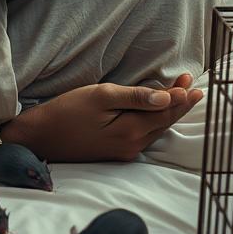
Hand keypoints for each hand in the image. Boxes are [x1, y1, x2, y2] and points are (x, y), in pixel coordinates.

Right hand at [3, 73, 202, 161]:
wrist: (41, 138)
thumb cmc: (67, 111)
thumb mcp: (101, 97)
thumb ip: (135, 97)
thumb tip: (166, 96)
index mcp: (131, 132)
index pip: (164, 111)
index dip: (179, 96)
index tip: (190, 81)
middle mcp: (132, 146)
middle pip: (163, 122)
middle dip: (178, 103)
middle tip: (192, 86)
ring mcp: (124, 152)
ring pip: (155, 130)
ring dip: (168, 112)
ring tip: (180, 96)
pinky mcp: (115, 152)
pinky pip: (143, 135)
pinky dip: (154, 121)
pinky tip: (156, 112)